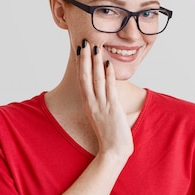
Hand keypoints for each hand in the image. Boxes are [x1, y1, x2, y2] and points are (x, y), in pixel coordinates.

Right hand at [77, 40, 133, 159]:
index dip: (81, 64)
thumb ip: (102, 105)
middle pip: (85, 76)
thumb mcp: (102, 117)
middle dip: (85, 58)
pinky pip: (109, 88)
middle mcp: (92, 103)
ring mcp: (101, 105)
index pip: (82, 80)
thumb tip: (106, 95)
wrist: (113, 152)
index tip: (80, 51)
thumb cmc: (110, 137)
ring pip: (96, 79)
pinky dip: (108, 75)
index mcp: (89, 104)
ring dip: (95, 62)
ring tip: (94, 47)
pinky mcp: (112, 108)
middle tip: (84, 42)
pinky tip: (107, 63)